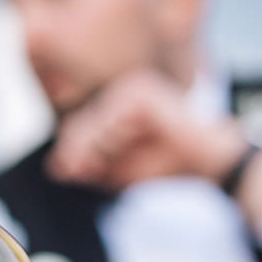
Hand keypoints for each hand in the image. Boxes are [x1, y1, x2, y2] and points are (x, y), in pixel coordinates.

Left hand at [48, 69, 246, 192]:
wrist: (206, 160)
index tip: (64, 173)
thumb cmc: (165, 165)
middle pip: (81, 123)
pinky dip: (114, 134)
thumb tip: (55, 168)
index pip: (79, 129)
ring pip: (93, 121)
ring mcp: (131, 88)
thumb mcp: (118, 171)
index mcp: (115, 110)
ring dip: (96, 147)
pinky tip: (128, 142)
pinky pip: (112, 114)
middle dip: (78, 151)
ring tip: (109, 161)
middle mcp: (121, 95)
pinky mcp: (141, 89)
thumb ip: (88, 168)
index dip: (70, 152)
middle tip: (80, 171)